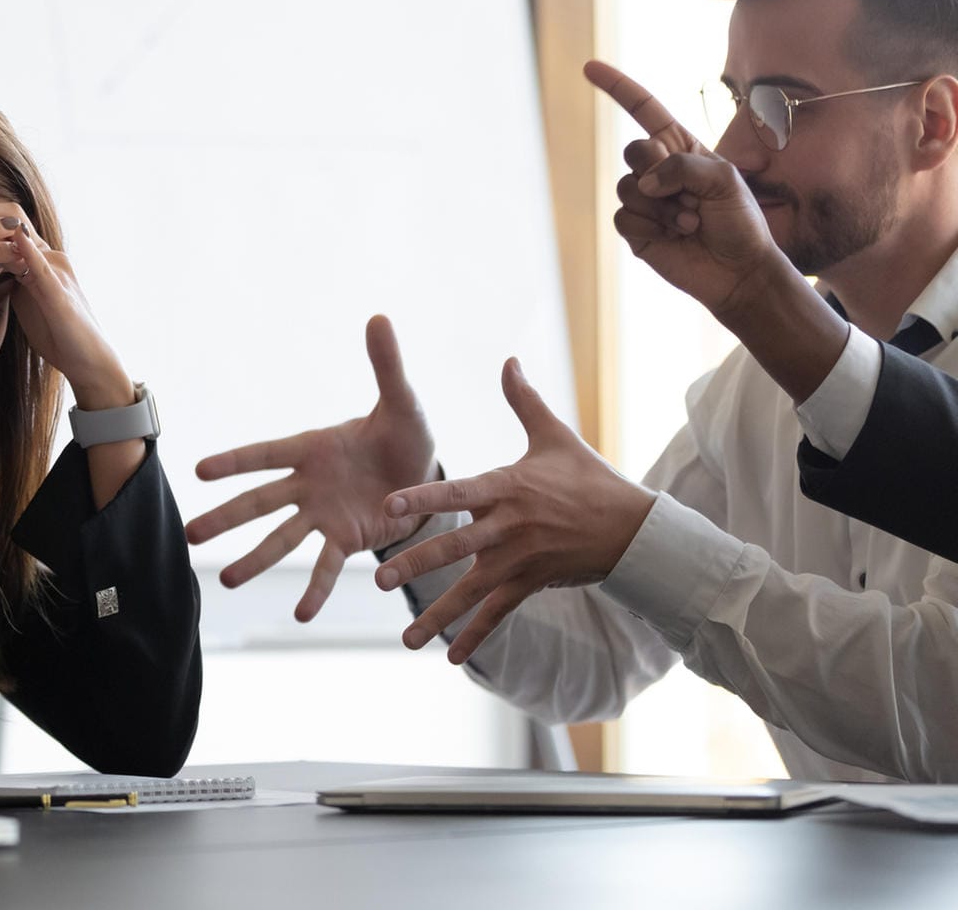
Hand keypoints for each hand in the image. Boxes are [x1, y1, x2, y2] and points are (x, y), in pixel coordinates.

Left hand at [7, 216, 133, 407]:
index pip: (9, 222)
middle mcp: (50, 257)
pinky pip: (42, 269)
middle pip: (14, 219)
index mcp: (40, 259)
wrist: (89, 360)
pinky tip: (13, 241)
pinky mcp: (60, 295)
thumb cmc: (57, 332)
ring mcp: (57, 273)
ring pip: (24, 237)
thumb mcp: (27, 298)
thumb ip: (11, 278)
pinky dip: (27, 252)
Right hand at [185, 316, 435, 620]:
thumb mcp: (403, 402)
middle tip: (190, 536)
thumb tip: (379, 318)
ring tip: (227, 582)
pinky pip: (326, 566)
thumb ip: (386, 365)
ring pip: (282, 540)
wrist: (429, 476)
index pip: (267, 454)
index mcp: (314, 448)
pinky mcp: (347, 540)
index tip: (199, 471)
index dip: (235, 462)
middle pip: (260, 503)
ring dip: (255, 560)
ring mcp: (324, 515)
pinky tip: (301, 615)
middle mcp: (309, 485)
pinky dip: (315, 589)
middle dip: (226, 519)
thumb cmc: (407, 434)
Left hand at [377, 358, 654, 664]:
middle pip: (457, 547)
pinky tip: (449, 656)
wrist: (634, 527)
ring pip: (472, 590)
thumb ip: (523, 401)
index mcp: (507, 488)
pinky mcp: (533, 583)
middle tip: (380, 578)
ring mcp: (521, 559)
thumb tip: (508, 360)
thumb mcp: (555, 437)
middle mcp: (509, 526)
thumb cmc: (589, 478)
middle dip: (417, 564)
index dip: (424, 498)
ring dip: (438, 615)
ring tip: (406, 639)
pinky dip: (476, 635)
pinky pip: (499, 613)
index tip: (389, 505)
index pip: (458, 492)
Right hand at [585, 61, 787, 317]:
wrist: (738, 271)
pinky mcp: (635, 229)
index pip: (644, 110)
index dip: (617, 87)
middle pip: (633, 150)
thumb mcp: (725, 180)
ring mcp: (645, 200)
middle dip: (658, 170)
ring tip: (689, 222)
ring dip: (661, 207)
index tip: (589, 67)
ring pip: (626, 187)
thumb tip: (644, 183)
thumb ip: (682, 167)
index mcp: (682, 148)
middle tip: (688, 194)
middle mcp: (659, 170)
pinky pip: (622, 216)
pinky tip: (674, 236)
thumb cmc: (740, 221)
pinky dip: (649, 226)